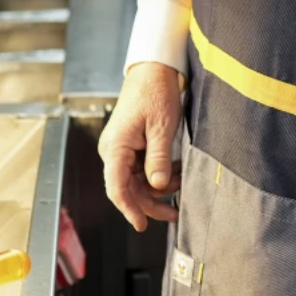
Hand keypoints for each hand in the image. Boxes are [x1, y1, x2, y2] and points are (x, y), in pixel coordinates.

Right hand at [99, 62, 183, 231]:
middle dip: (151, 203)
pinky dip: (159, 174)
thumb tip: (157, 186)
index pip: (117, 188)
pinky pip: (142, 168)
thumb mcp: (161, 127)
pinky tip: (176, 173)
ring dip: (159, 187)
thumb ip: (158, 158)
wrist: (153, 70)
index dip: (129, 209)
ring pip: (137, 181)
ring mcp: (121, 148)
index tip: (142, 225)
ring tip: (181, 184)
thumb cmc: (155, 92)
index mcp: (115, 147)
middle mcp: (113, 150)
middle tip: (174, 214)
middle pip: (128, 189)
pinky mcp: (131, 145)